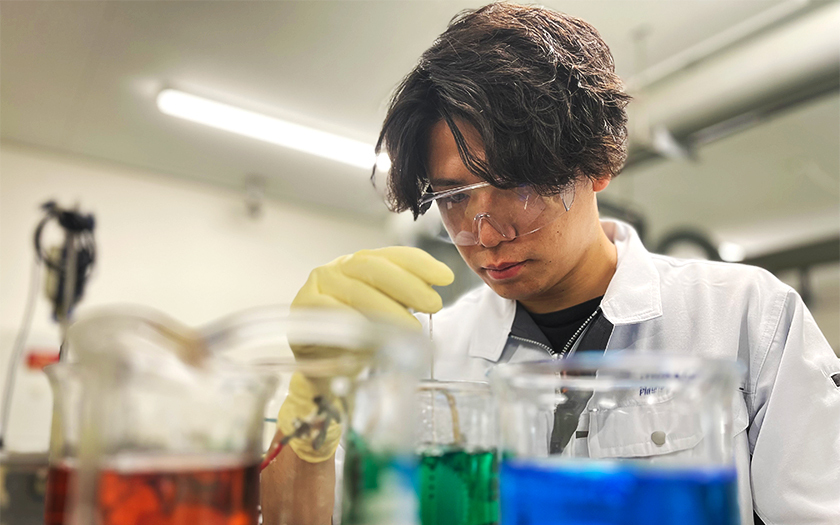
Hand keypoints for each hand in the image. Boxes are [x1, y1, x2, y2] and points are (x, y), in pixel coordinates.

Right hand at [291, 246, 453, 328]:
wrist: (322, 367)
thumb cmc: (357, 338)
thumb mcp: (385, 317)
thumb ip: (405, 302)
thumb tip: (434, 296)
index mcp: (363, 264)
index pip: (394, 255)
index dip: (421, 263)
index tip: (446, 277)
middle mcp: (340, 268)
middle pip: (376, 268)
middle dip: (408, 285)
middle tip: (433, 304)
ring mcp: (319, 285)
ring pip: (356, 290)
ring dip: (387, 308)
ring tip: (412, 328)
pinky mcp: (303, 306)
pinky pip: (330, 309)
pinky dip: (353, 319)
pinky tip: (371, 330)